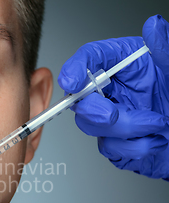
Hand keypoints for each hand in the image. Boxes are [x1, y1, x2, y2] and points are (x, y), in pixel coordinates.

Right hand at [58, 15, 168, 179]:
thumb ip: (163, 48)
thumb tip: (154, 25)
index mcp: (122, 64)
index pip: (90, 58)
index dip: (75, 68)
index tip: (73, 81)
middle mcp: (111, 89)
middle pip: (80, 98)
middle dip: (94, 110)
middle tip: (113, 113)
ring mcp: (109, 116)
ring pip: (92, 126)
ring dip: (127, 129)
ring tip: (158, 124)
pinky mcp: (113, 141)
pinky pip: (110, 147)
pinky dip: (134, 147)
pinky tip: (154, 140)